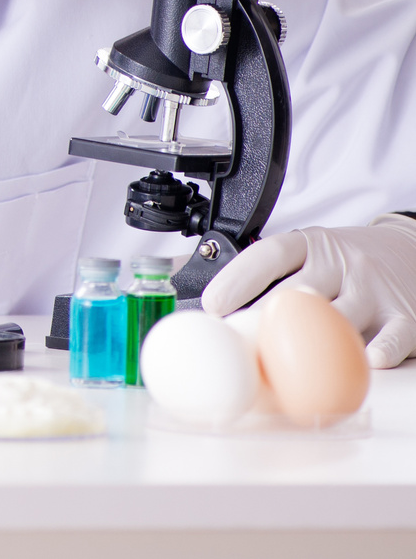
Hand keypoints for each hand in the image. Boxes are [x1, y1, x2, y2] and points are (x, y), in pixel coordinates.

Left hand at [202, 216, 415, 367]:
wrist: (411, 251)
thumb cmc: (348, 262)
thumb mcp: (312, 253)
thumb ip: (278, 275)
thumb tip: (223, 313)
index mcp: (312, 245)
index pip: (270, 255)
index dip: (238, 279)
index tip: (213, 306)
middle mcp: (342, 263)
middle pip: (298, 292)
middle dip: (263, 320)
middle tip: (238, 345)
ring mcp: (374, 288)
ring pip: (341, 317)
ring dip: (311, 342)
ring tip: (285, 364)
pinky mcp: (404, 315)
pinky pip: (392, 335)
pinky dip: (379, 350)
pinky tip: (365, 361)